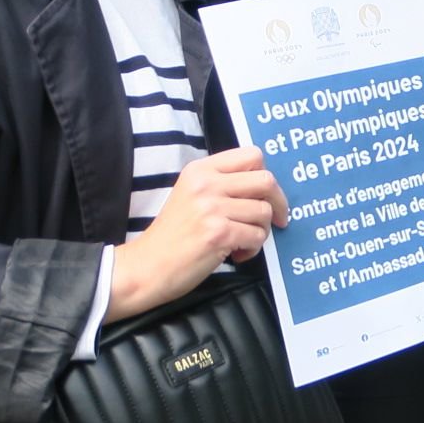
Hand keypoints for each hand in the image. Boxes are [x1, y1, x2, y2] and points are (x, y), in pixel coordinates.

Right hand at [108, 147, 288, 320]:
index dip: (265, 176)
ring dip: (261, 231)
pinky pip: (257, 236)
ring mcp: (212, 208)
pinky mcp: (218, 233)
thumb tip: (267, 187)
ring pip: (264, 212)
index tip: (265, 195)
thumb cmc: (172, 236)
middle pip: (266, 180)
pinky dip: (253, 248)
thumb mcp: (192, 195)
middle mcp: (206, 184)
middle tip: (275, 220)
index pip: (252, 155)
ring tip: (241, 241)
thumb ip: (223, 184)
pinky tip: (236, 254)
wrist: (145, 267)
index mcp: (201, 170)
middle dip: (278, 202)